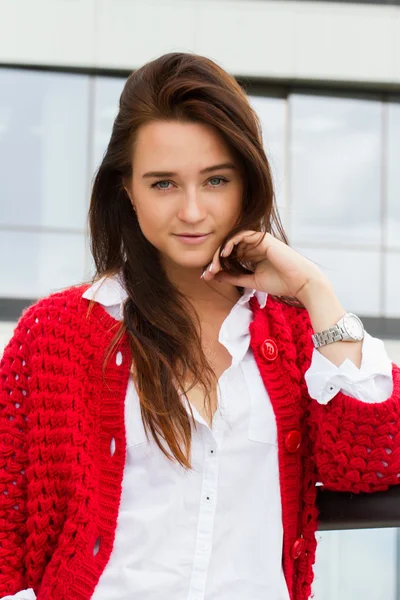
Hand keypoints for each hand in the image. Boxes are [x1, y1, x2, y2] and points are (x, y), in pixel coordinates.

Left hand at [202, 230, 328, 298]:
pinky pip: (242, 235)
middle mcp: (254, 246)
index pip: (229, 256)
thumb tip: (215, 276)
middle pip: (228, 248)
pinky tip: (224, 253)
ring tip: (214, 264)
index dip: (216, 264)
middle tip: (207, 272)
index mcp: (252, 255)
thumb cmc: (280, 283)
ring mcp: (258, 241)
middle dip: (215, 259)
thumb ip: (234, 277)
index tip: (207, 276)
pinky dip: (231, 242)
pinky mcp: (262, 238)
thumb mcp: (251, 281)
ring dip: (220, 252)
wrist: (300, 282)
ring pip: (232, 241)